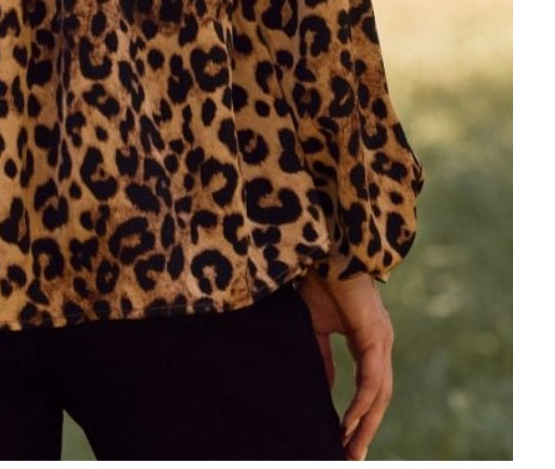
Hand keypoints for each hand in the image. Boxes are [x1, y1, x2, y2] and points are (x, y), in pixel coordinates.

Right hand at [295, 269, 394, 462]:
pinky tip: (349, 422)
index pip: (370, 388)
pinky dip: (361, 404)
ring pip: (380, 394)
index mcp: (370, 340)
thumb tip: (324, 389)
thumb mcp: (317, 326)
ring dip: (365, 424)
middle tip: (350, 456)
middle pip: (380, 398)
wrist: (323, 249)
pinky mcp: (374, 336)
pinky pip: (371, 379)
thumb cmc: (319, 280)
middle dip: (366, 429)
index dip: (360, 415)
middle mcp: (381, 343)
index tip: (345, 439)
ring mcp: (382, 340)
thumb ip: (322, 357)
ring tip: (349, 447)